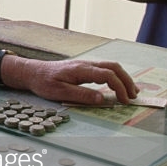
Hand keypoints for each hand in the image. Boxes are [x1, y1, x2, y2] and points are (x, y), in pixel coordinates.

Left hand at [19, 58, 138, 105]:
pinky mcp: (84, 68)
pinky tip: (117, 86)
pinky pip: (105, 69)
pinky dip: (115, 77)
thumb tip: (101, 99)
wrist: (33, 72)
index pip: (108, 75)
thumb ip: (81, 95)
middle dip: (127, 81)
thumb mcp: (60, 92)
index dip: (119, 87)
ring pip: (111, 67)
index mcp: (81, 70)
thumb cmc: (44, 82)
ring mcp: (86, 64)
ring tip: (131, 92)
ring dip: (123, 78)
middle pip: (114, 67)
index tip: (124, 101)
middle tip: (133, 97)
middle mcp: (86, 64)